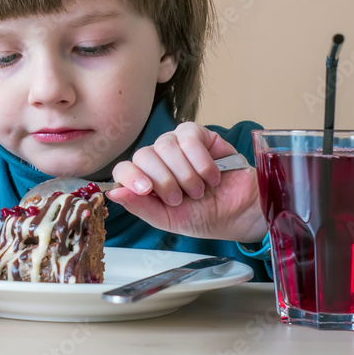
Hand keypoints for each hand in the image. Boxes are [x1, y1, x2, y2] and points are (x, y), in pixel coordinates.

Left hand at [107, 122, 266, 242]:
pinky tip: (211, 175)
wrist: (241, 213)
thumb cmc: (206, 216)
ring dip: (184, 173)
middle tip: (180, 198)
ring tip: (199, 190)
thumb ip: (141, 206)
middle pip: (144, 155)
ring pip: (165, 145)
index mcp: (146, 180)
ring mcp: (177, 144)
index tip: (146, 189)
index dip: (131, 176)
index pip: (124, 168)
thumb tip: (112, 193)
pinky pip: (188, 136)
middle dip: (164, 180)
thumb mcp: (170, 220)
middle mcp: (159, 159)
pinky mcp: (199, 134)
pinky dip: (200, 160)